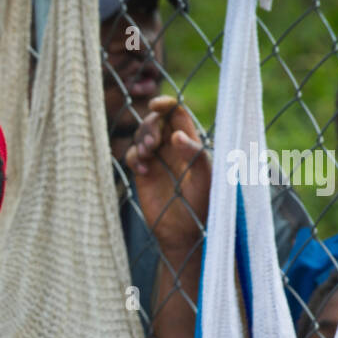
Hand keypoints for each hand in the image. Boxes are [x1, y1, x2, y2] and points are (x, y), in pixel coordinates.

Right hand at [126, 95, 210, 251]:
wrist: (185, 231)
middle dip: (150, 126)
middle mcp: (173, 148)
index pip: (177, 114)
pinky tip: (143, 170)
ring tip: (147, 155)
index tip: (156, 105)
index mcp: (191, 143)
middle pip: (156, 122)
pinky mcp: (143, 173)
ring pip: (142, 136)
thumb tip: (175, 135)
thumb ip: (194, 153)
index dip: (166, 105)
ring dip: (141, 140)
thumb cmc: (202, 204)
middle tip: (153, 144)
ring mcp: (157, 160)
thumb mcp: (205, 177)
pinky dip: (134, 157)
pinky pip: (132, 155)